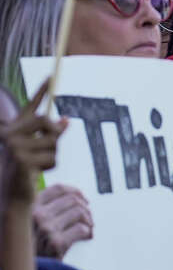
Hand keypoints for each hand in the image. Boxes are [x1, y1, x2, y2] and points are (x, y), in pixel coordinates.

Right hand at [0, 80, 67, 202]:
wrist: (15, 194)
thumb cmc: (28, 170)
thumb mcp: (41, 149)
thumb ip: (51, 134)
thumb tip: (66, 120)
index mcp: (14, 129)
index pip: (30, 107)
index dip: (41, 91)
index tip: (51, 76)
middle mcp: (10, 134)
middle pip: (46, 122)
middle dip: (55, 134)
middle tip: (48, 149)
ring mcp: (14, 146)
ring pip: (53, 142)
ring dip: (53, 155)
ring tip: (38, 164)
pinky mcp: (21, 159)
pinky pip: (52, 158)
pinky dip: (50, 166)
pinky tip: (36, 172)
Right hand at [33, 184, 92, 258]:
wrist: (33, 267)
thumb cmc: (36, 244)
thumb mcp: (34, 220)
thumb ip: (47, 207)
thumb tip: (74, 196)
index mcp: (32, 206)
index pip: (58, 189)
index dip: (75, 191)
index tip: (83, 198)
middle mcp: (38, 215)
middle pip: (72, 199)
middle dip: (85, 208)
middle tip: (88, 218)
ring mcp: (47, 228)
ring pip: (79, 212)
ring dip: (89, 220)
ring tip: (89, 227)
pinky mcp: (57, 243)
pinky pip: (82, 229)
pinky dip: (88, 232)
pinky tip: (86, 237)